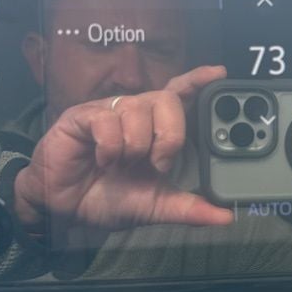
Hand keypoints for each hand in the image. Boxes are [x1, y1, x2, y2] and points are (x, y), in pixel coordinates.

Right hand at [13, 65, 232, 231]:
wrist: (65, 209)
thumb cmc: (109, 199)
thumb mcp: (155, 207)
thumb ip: (189, 209)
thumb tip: (226, 217)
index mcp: (156, 129)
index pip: (181, 93)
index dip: (198, 81)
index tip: (218, 73)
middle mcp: (136, 114)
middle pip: (167, 99)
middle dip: (170, 133)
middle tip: (158, 162)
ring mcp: (109, 112)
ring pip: (138, 109)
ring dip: (135, 145)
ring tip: (121, 165)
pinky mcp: (82, 116)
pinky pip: (106, 119)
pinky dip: (110, 146)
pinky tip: (103, 161)